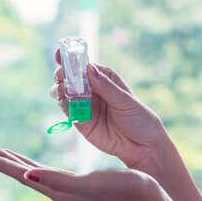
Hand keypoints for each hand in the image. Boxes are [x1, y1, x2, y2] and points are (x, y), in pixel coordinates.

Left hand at [0, 144, 164, 200]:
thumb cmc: (125, 191)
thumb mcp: (90, 183)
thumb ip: (59, 180)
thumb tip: (28, 176)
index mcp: (61, 192)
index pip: (24, 175)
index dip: (3, 164)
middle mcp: (63, 193)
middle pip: (27, 174)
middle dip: (6, 162)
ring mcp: (73, 192)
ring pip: (39, 174)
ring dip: (21, 164)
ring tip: (7, 156)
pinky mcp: (84, 187)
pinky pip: (54, 174)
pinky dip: (40, 166)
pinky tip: (42, 165)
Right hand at [49, 49, 166, 167]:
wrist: (142, 147)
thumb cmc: (139, 119)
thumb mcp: (124, 101)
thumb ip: (105, 87)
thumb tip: (89, 69)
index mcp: (106, 79)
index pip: (85, 65)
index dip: (72, 58)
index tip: (61, 54)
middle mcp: (93, 90)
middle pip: (71, 77)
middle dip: (63, 74)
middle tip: (61, 76)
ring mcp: (85, 105)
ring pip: (65, 92)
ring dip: (59, 88)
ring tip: (62, 89)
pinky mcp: (80, 121)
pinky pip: (66, 109)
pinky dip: (61, 103)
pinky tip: (62, 100)